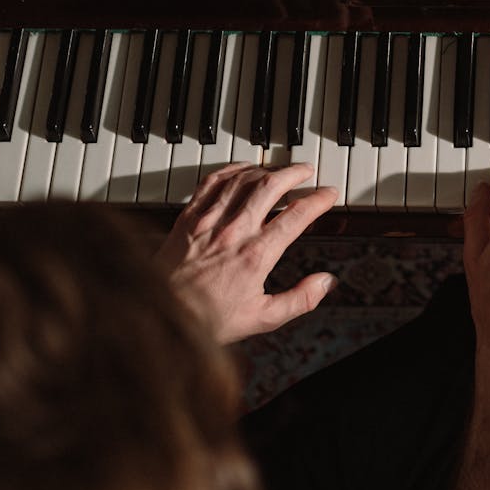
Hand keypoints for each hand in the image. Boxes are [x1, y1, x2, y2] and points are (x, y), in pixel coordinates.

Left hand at [157, 162, 338, 343]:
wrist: (159, 315)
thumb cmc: (208, 319)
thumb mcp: (263, 318)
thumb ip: (300, 300)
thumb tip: (326, 283)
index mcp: (256, 255)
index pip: (296, 216)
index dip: (318, 200)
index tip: (329, 194)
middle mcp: (234, 232)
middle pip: (270, 187)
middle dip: (294, 173)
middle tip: (307, 171)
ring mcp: (209, 222)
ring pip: (243, 180)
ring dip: (266, 169)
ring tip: (280, 169)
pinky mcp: (189, 218)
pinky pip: (212, 182)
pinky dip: (231, 170)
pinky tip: (242, 170)